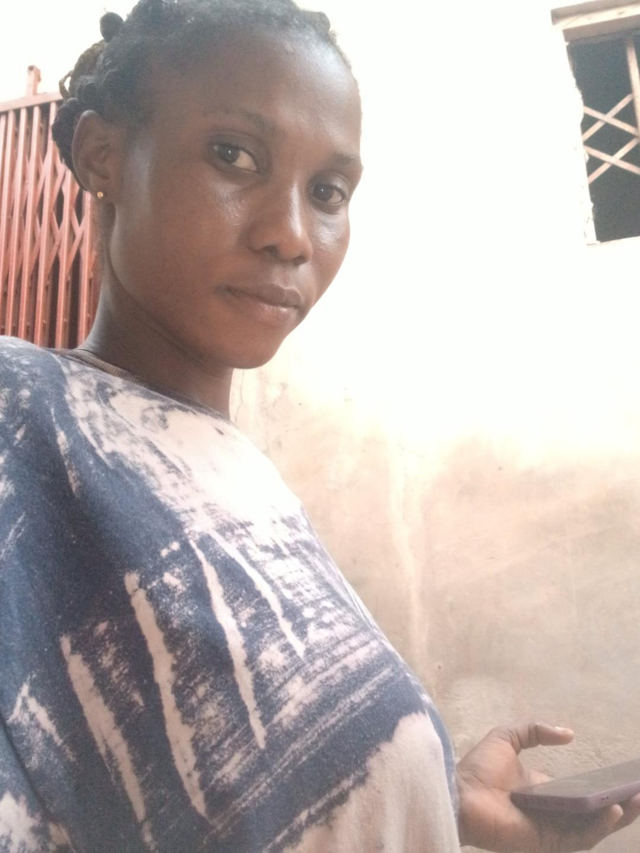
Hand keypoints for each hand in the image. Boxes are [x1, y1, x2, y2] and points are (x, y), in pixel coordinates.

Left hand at [456, 722, 639, 851]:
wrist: (460, 792)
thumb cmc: (480, 767)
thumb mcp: (508, 737)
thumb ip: (535, 730)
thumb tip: (569, 734)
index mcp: (543, 790)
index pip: (580, 792)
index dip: (602, 787)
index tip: (624, 778)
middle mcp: (551, 810)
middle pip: (592, 812)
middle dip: (618, 804)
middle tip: (639, 792)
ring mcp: (551, 828)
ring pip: (592, 826)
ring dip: (616, 816)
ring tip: (635, 801)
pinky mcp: (548, 841)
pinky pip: (579, 837)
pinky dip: (598, 826)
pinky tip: (611, 811)